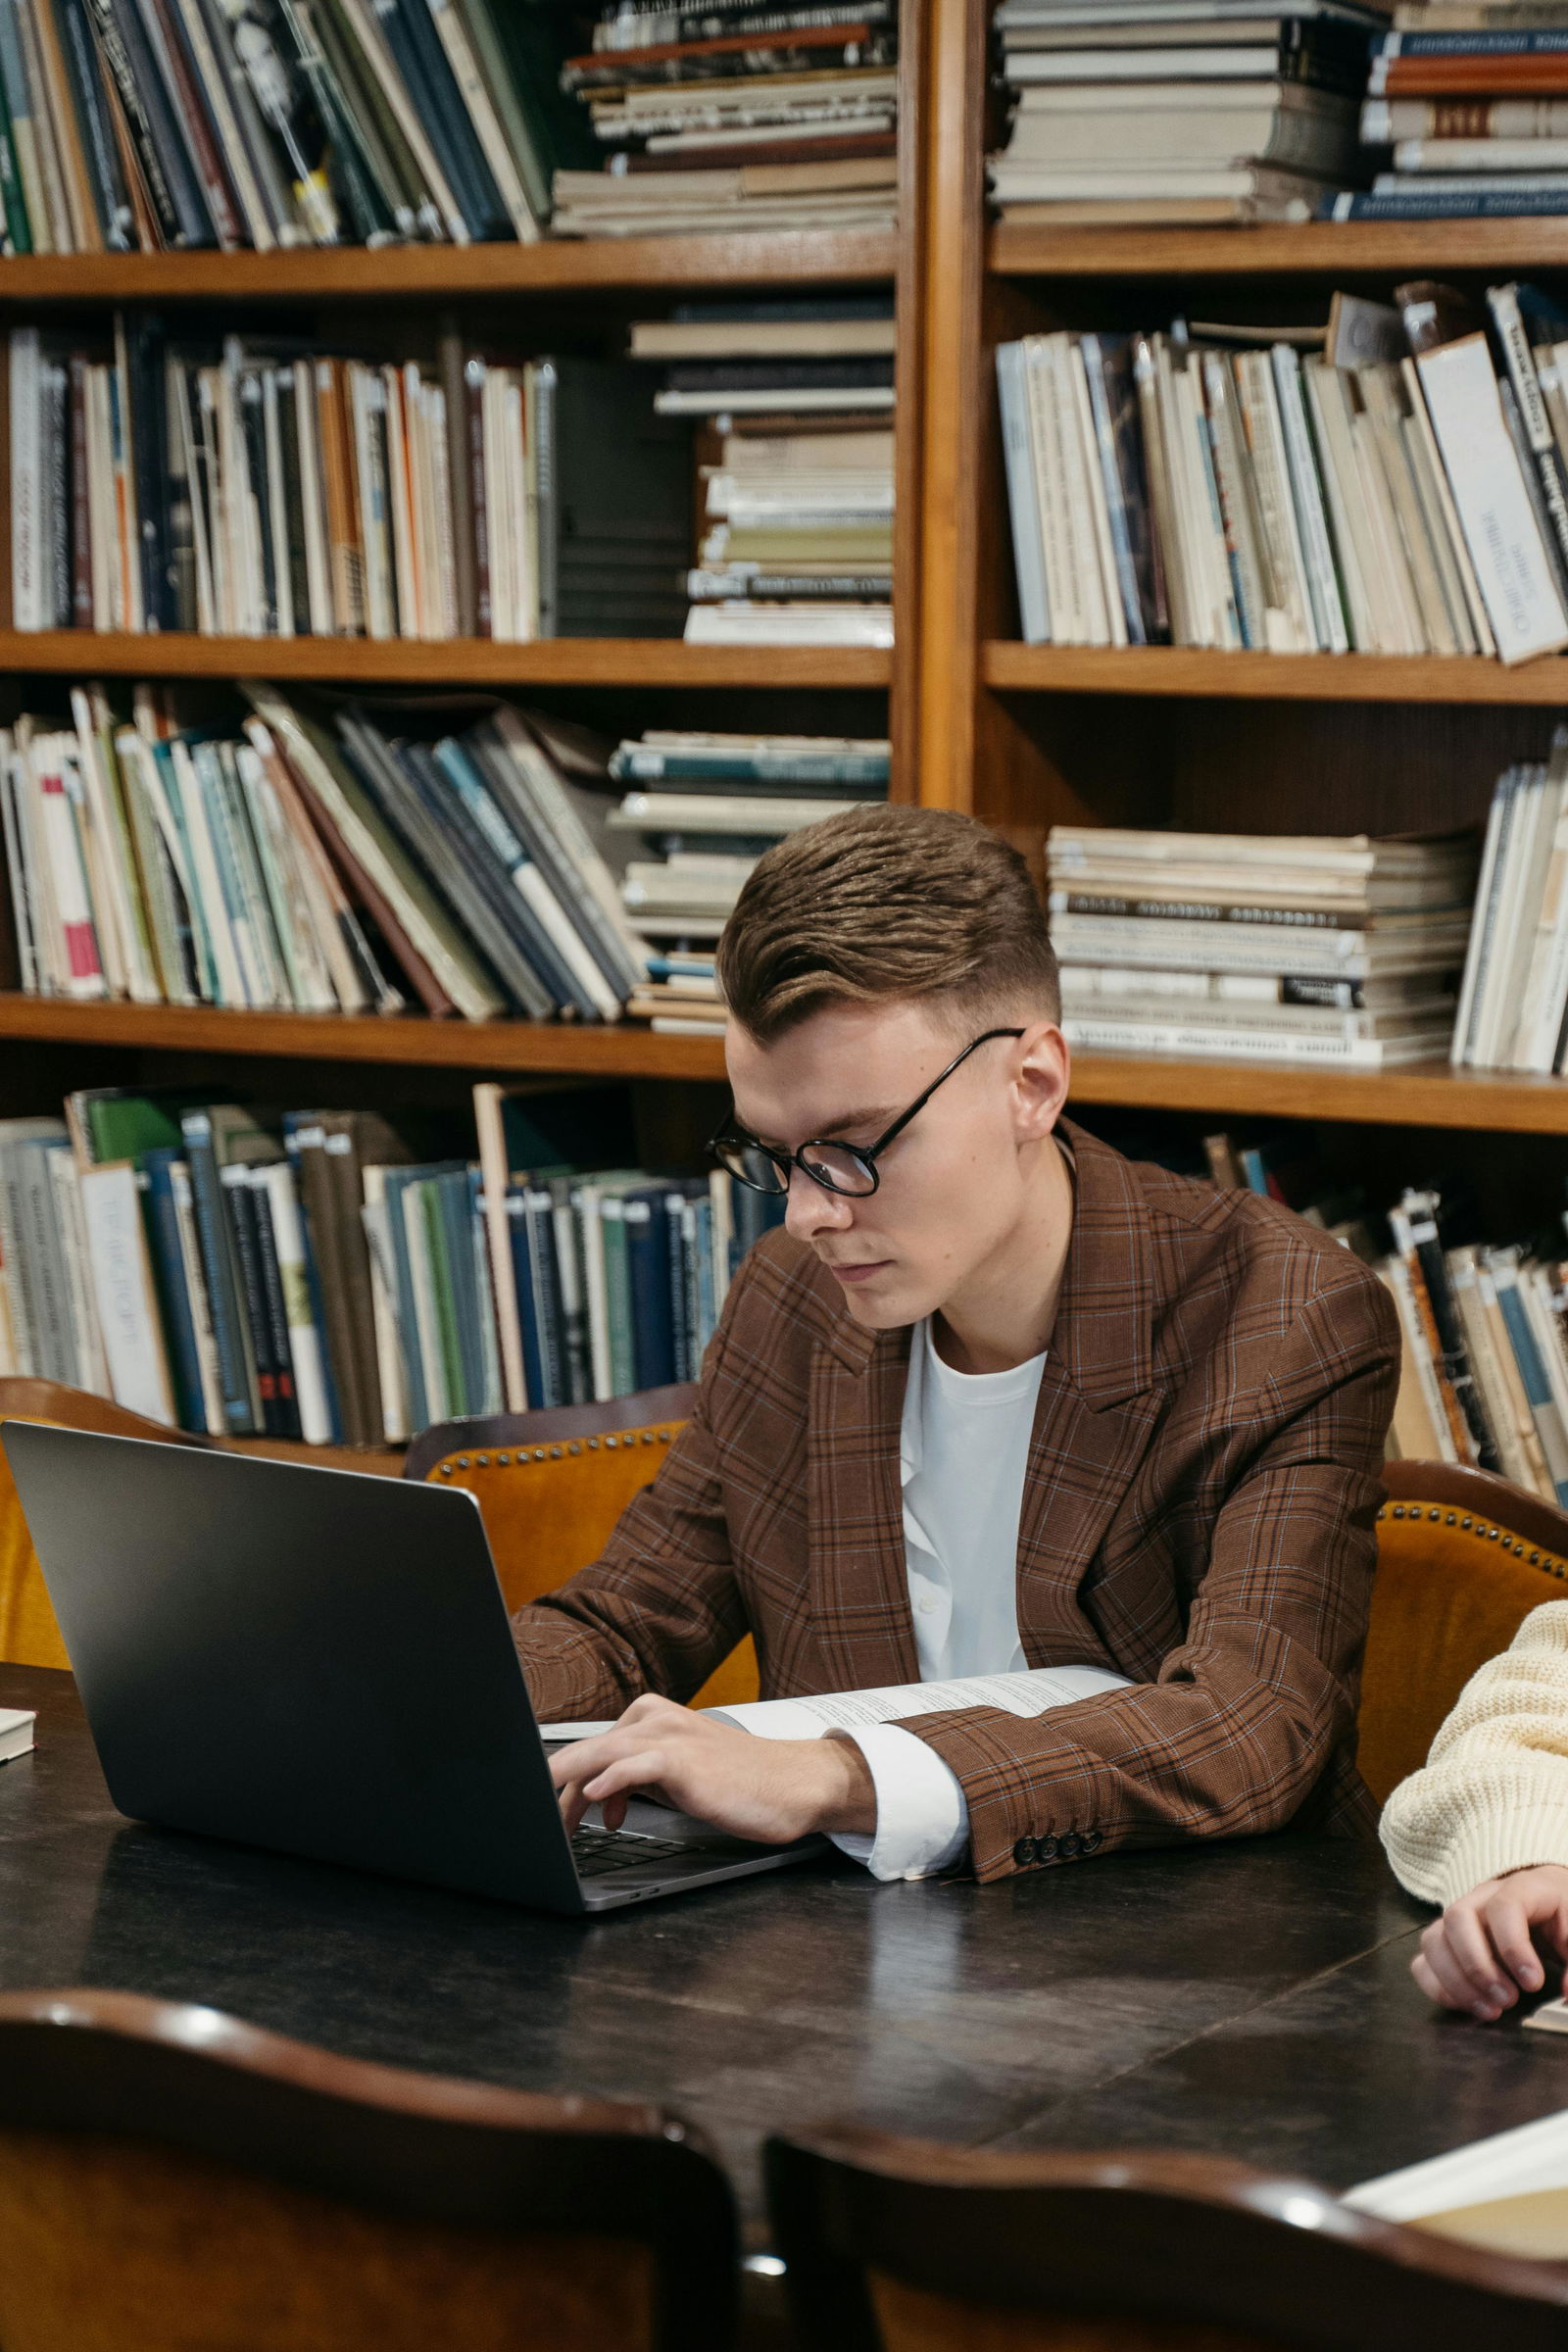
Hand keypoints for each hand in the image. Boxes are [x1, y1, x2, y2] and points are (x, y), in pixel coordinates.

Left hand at [548, 1694, 876, 1845]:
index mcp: (650, 1718)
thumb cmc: (736, 1783)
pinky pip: (637, 1764)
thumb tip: (590, 1801)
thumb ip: (633, 1781)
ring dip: (568, 1787)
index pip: (591, 1749)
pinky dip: (611, 1779)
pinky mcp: (686, 1759)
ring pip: (602, 1752)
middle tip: (537, 1823)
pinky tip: (594, 1798)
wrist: (792, 1785)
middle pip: (587, 1751)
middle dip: (554, 1789)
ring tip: (549, 1818)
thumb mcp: (674, 1778)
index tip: (545, 1812)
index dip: (562, 1783)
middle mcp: (655, 1718)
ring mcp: (671, 1736)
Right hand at [1411, 1866, 1567, 2019]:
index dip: (1513, 1947)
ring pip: (1434, 1939)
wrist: (1549, 1903)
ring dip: (1456, 1981)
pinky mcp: (1447, 1941)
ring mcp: (1460, 1917)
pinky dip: (1438, 1987)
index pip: (1504, 1906)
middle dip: (1477, 1966)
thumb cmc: (1563, 1915)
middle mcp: (1483, 1897)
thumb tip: (1567, 1994)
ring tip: (1490, 2010)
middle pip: (1457, 1917)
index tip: (1532, 1983)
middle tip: (1507, 2000)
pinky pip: (1423, 1961)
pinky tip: (1468, 2004)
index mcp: (1523, 1888)